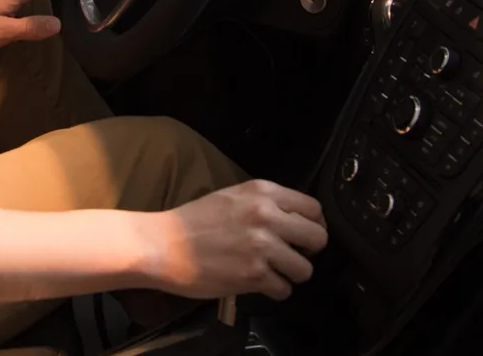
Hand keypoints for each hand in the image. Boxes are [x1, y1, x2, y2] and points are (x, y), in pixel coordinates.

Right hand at [149, 180, 328, 300]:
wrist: (164, 244)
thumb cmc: (194, 221)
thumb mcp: (232, 197)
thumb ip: (265, 204)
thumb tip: (296, 222)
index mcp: (262, 192)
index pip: (314, 209)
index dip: (312, 225)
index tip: (303, 236)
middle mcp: (266, 216)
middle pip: (318, 238)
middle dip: (307, 251)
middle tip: (290, 255)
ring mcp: (261, 246)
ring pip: (305, 269)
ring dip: (290, 274)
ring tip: (271, 271)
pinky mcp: (254, 275)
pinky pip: (284, 289)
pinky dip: (273, 290)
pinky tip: (256, 282)